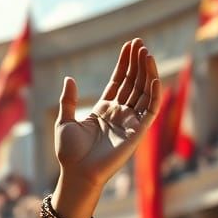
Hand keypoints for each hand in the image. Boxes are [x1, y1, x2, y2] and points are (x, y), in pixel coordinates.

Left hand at [54, 38, 160, 191]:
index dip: (125, 64)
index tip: (130, 46)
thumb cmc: (69, 153)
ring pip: (144, 92)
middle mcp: (119, 114)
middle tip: (140, 43)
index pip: (119, 82)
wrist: (77, 174)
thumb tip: (69, 78)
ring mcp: (130, 122)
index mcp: (103, 110)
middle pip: (133, 83)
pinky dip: (154, 92)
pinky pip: (150, 109)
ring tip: (146, 52)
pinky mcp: (138, 131)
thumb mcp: (64, 122)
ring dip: (146, 72)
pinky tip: (153, 76)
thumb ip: (68, 100)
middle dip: (137, 63)